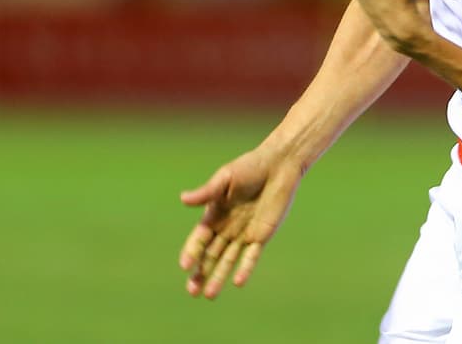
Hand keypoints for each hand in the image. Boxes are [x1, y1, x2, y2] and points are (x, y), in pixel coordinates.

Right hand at [178, 148, 301, 298]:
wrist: (278, 165)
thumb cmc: (249, 167)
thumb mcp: (225, 178)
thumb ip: (206, 192)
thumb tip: (183, 199)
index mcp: (214, 214)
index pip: (199, 238)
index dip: (191, 252)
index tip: (184, 266)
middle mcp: (226, 228)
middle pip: (210, 255)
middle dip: (201, 272)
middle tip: (191, 291)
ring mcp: (244, 234)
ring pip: (228, 260)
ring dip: (219, 277)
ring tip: (210, 295)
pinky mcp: (262, 235)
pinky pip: (252, 256)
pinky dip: (245, 268)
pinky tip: (237, 282)